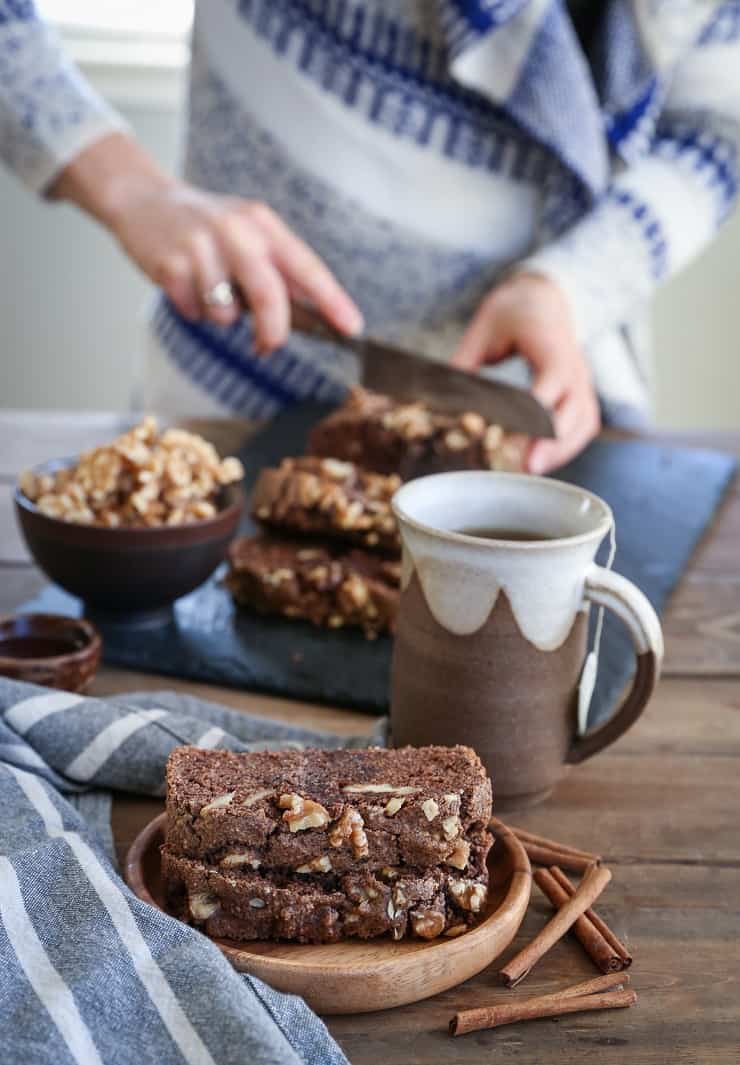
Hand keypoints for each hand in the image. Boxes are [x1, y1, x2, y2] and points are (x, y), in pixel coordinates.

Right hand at [51, 134, 362, 352]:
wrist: (143, 200)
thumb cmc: (207, 228)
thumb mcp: (248, 233)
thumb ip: (278, 270)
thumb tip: (316, 316)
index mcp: (263, 224)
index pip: (306, 267)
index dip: (332, 300)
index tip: (352, 328)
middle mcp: (236, 230)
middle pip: (268, 294)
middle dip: (273, 331)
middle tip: (269, 347)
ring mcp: (200, 246)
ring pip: (225, 312)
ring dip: (221, 317)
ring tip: (209, 292)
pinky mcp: (170, 264)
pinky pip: (193, 311)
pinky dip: (191, 310)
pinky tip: (184, 286)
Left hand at [451, 273, 599, 472]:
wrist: (545, 298)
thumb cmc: (513, 312)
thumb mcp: (484, 328)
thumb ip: (466, 362)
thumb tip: (439, 397)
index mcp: (552, 343)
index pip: (553, 377)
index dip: (538, 407)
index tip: (519, 430)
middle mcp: (574, 364)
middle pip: (576, 407)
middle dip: (554, 440)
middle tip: (528, 466)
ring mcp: (582, 380)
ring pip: (584, 421)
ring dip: (562, 449)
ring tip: (532, 470)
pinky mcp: (581, 393)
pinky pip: (584, 424)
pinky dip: (567, 447)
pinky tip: (542, 461)